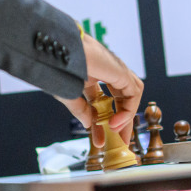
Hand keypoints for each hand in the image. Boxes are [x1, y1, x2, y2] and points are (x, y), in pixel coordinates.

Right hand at [56, 28, 143, 146]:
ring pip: (130, 94)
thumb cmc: (57, 66)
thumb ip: (80, 109)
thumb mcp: (68, 94)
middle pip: (120, 99)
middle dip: (120, 121)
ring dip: (126, 116)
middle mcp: (105, 71)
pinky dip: (127, 110)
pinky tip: (114, 123)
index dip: (101, 120)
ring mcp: (114, 70)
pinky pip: (133, 93)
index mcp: (90, 74)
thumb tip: (89, 124)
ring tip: (116, 133)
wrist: (58, 50)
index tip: (99, 139)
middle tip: (118, 140)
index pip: (101, 101)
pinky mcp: (121, 71)